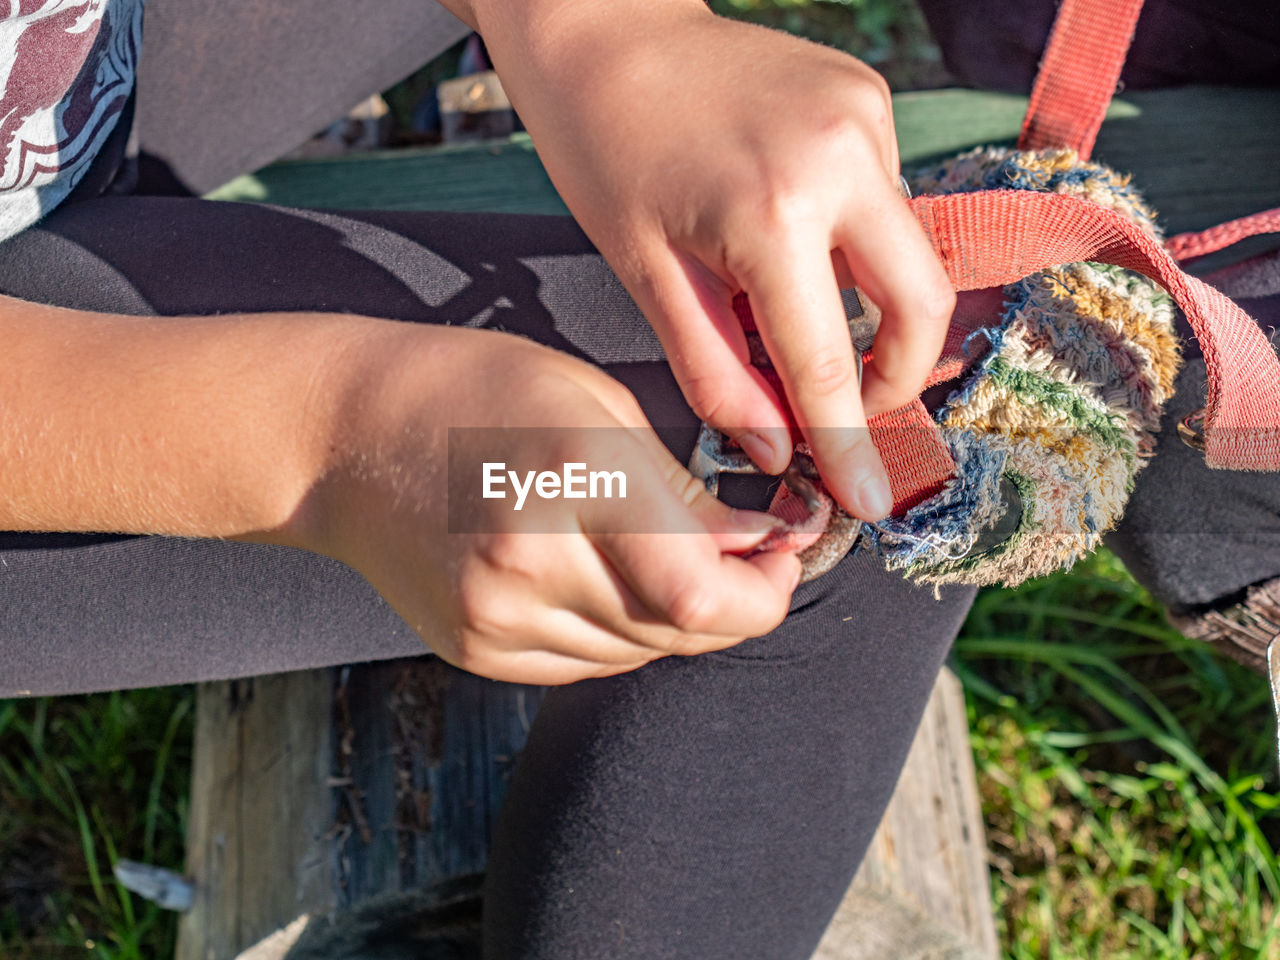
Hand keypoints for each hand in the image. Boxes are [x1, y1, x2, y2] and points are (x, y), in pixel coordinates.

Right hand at [295, 324, 798, 684]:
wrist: (343, 437)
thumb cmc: (472, 391)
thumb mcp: (593, 403)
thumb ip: (679, 488)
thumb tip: (755, 545)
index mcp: (568, 477)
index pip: (701, 594)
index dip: (766, 591)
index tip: (784, 553)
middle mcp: (529, 563)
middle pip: (681, 631)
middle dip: (737, 600)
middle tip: (750, 555)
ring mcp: (496, 619)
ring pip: (642, 653)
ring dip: (681, 615)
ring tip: (672, 555)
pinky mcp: (479, 650)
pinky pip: (591, 661)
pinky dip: (625, 629)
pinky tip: (611, 577)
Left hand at [472, 0, 955, 519]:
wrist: (605, 29)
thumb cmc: (605, 150)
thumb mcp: (645, 276)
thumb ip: (716, 373)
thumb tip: (778, 446)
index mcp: (770, 215)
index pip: (829, 363)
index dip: (849, 443)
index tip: (869, 500)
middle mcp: (841, 159)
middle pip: (921, 304)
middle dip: (897, 374)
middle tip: (844, 405)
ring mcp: (864, 119)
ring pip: (907, 250)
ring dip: (866, 300)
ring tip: (784, 301)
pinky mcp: (868, 98)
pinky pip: (886, 198)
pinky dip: (851, 240)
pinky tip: (786, 229)